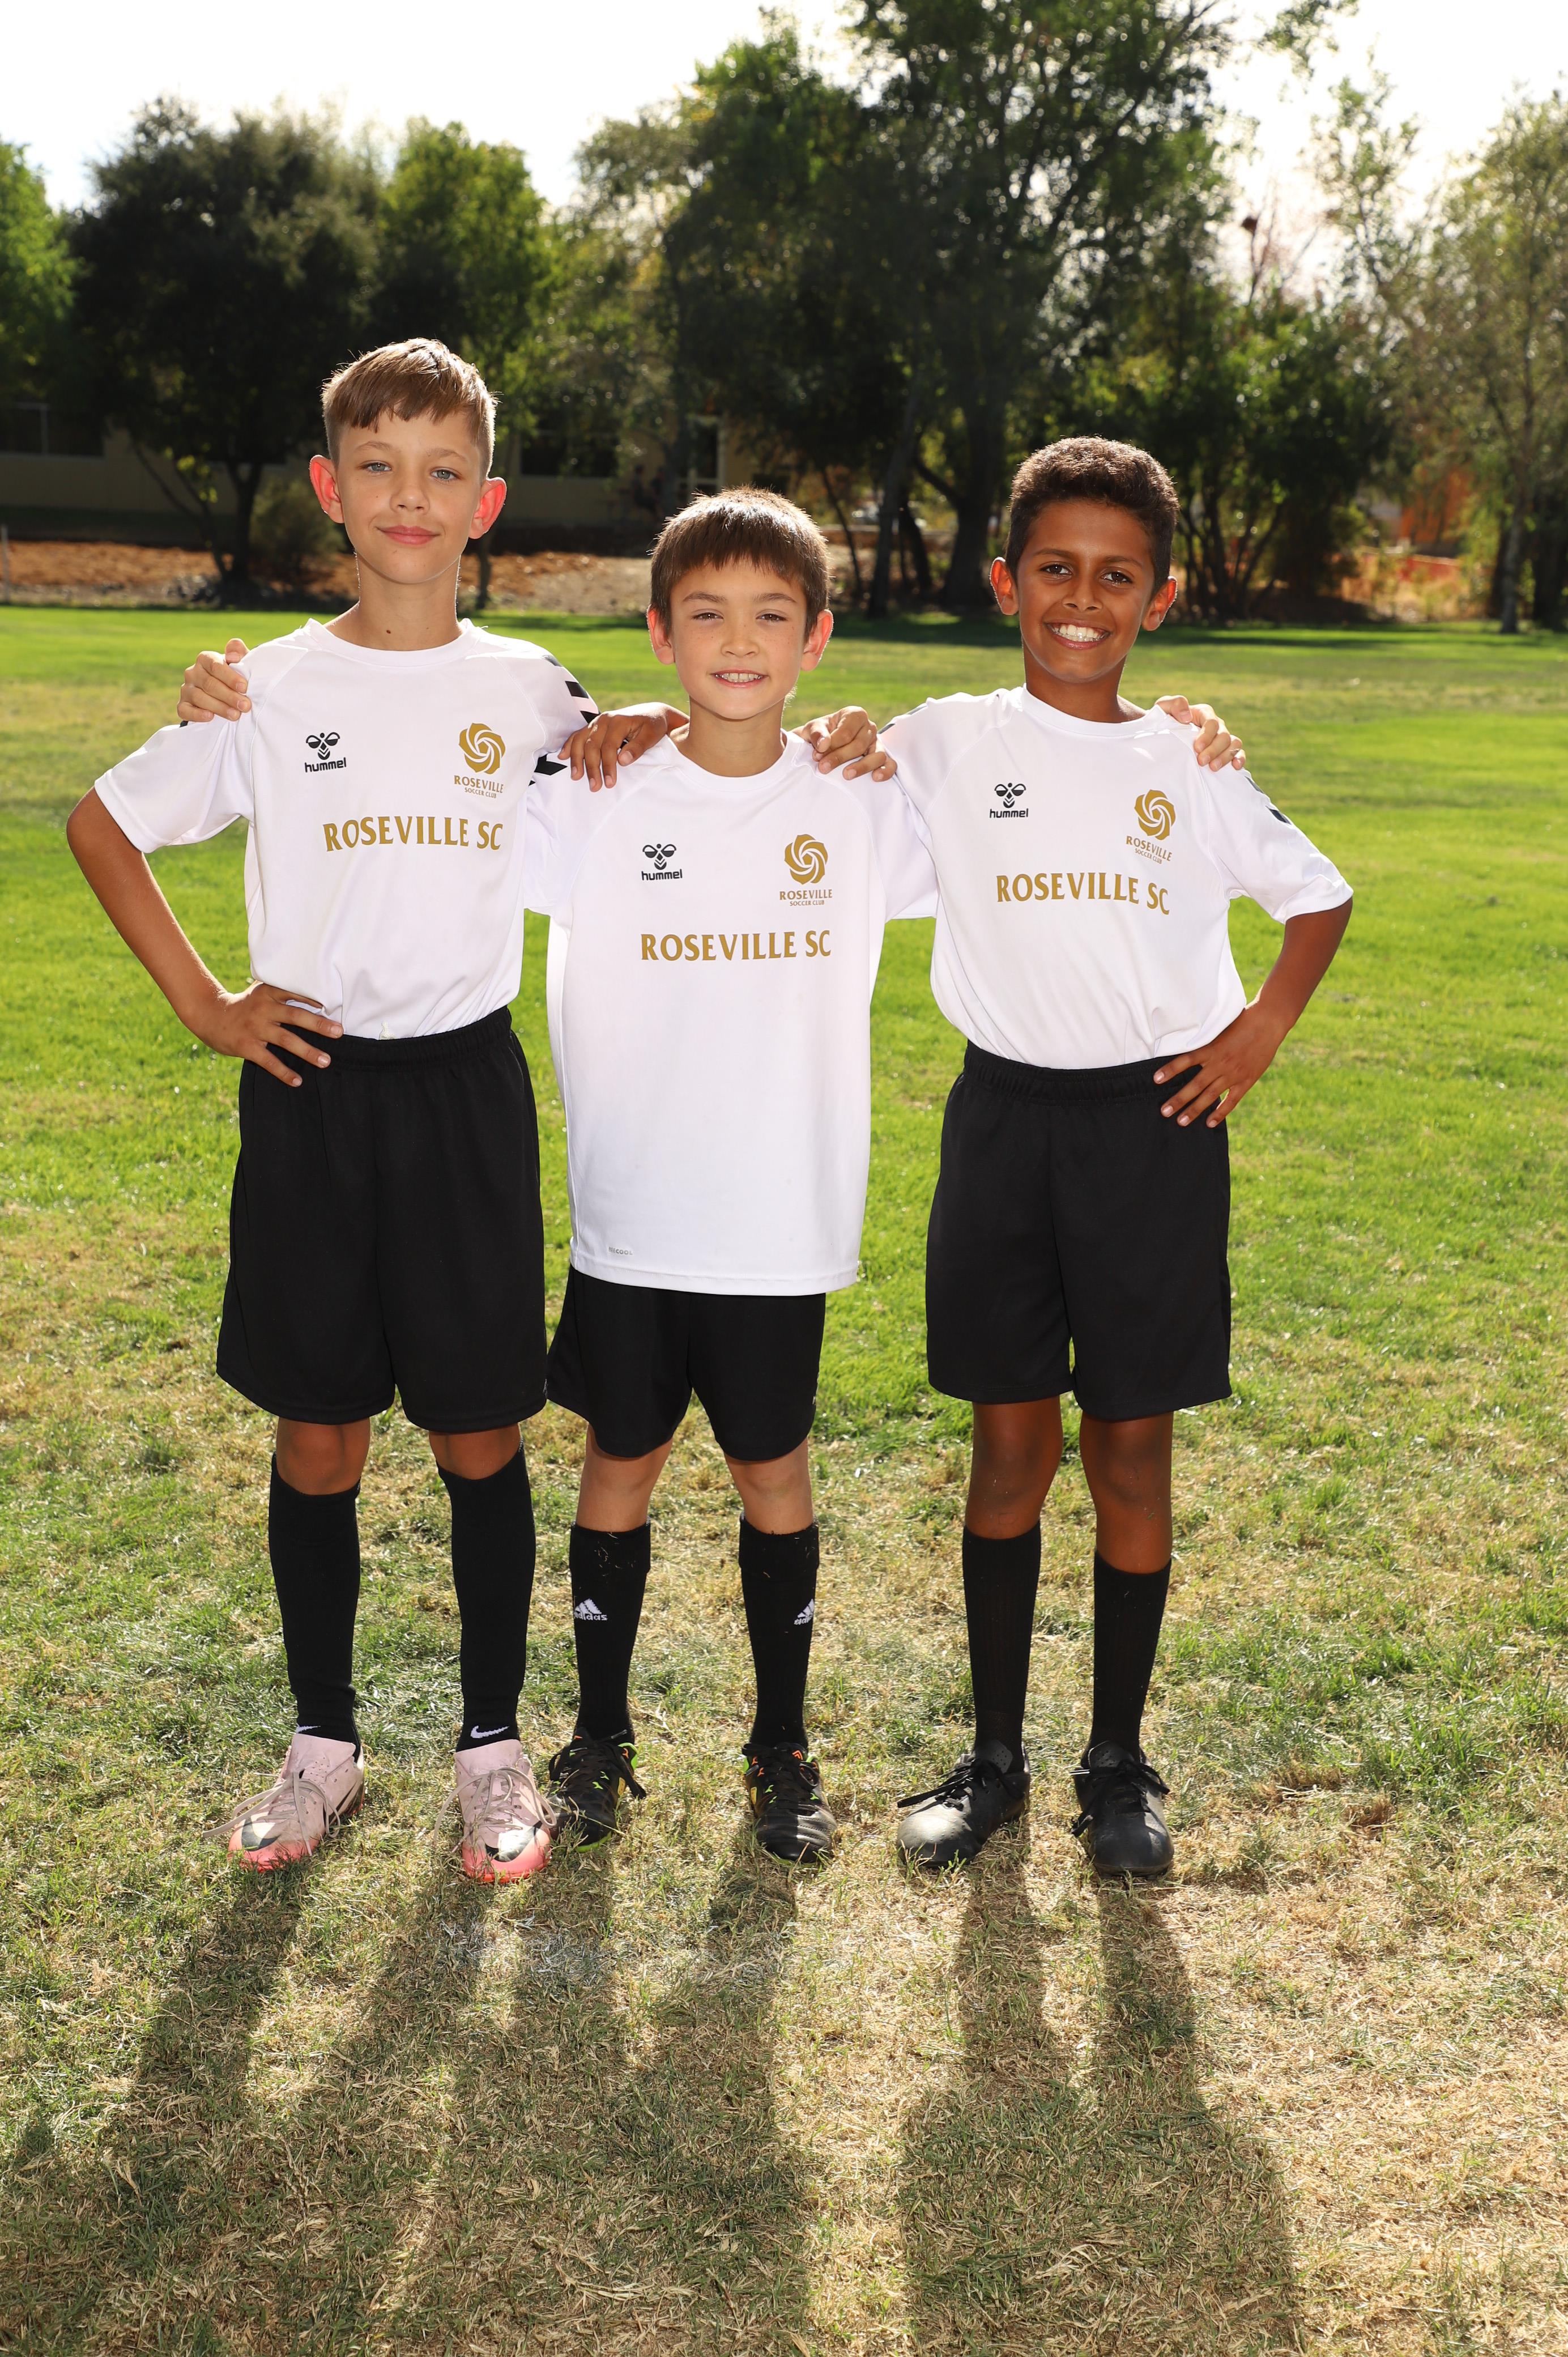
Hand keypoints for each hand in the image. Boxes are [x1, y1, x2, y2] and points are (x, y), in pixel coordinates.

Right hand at [178, 639, 251, 723]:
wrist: (226, 696)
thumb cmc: (235, 677)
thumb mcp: (241, 663)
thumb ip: (239, 653)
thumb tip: (233, 654)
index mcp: (205, 659)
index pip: (215, 665)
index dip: (230, 677)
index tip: (244, 687)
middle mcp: (192, 672)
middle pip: (209, 684)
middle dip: (229, 696)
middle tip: (245, 706)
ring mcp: (186, 689)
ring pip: (199, 697)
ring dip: (219, 707)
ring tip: (235, 715)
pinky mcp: (182, 705)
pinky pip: (184, 710)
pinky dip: (197, 714)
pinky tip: (210, 717)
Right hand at [190, 982, 341, 1087]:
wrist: (210, 1015)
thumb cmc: (246, 1006)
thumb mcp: (262, 993)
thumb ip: (284, 995)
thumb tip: (320, 1004)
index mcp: (268, 993)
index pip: (294, 993)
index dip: (312, 999)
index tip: (332, 1005)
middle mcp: (263, 1009)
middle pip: (295, 1016)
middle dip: (318, 1024)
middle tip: (339, 1032)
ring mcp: (254, 1028)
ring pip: (285, 1039)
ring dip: (307, 1051)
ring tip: (326, 1061)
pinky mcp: (246, 1046)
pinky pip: (268, 1061)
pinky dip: (284, 1072)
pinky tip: (298, 1081)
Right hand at [564, 705, 677, 789]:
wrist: (651, 713)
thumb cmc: (653, 726)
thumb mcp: (651, 735)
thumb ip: (638, 747)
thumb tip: (623, 760)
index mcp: (618, 721)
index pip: (609, 747)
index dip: (608, 766)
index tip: (610, 783)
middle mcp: (604, 720)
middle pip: (592, 745)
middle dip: (592, 768)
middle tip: (594, 786)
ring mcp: (597, 722)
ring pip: (581, 740)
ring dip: (577, 759)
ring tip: (576, 777)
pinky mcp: (593, 726)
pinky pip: (577, 735)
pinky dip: (569, 745)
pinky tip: (563, 756)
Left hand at [794, 706, 896, 779]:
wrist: (823, 745)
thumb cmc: (820, 734)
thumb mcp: (812, 729)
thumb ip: (816, 734)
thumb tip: (823, 744)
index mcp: (854, 715)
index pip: (847, 732)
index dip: (832, 745)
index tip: (817, 755)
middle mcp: (869, 726)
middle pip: (859, 745)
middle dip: (840, 758)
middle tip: (823, 768)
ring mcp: (877, 743)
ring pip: (876, 755)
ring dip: (861, 767)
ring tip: (846, 775)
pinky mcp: (881, 757)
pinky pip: (890, 764)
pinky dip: (885, 771)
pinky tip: (875, 778)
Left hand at [1153, 1003, 1287, 1127]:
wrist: (1268, 1023)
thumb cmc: (1243, 1021)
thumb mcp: (1220, 1027)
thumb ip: (1206, 1040)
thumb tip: (1187, 1042)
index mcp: (1212, 1048)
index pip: (1185, 1061)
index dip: (1170, 1070)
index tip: (1155, 1080)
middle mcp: (1220, 1063)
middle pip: (1195, 1086)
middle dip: (1178, 1100)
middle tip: (1163, 1112)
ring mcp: (1233, 1074)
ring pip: (1210, 1096)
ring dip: (1194, 1110)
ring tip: (1180, 1121)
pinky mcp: (1246, 1081)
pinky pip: (1231, 1101)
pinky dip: (1220, 1113)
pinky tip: (1209, 1122)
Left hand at [1154, 695, 1245, 771]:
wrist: (1162, 736)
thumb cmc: (1164, 721)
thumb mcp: (1164, 708)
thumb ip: (1174, 704)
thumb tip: (1187, 717)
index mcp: (1204, 713)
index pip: (1211, 722)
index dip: (1207, 735)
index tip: (1196, 748)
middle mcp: (1216, 725)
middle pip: (1223, 736)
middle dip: (1214, 750)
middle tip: (1201, 762)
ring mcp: (1221, 738)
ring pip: (1233, 744)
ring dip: (1225, 757)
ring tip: (1213, 768)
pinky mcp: (1225, 751)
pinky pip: (1238, 753)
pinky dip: (1240, 759)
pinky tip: (1235, 767)